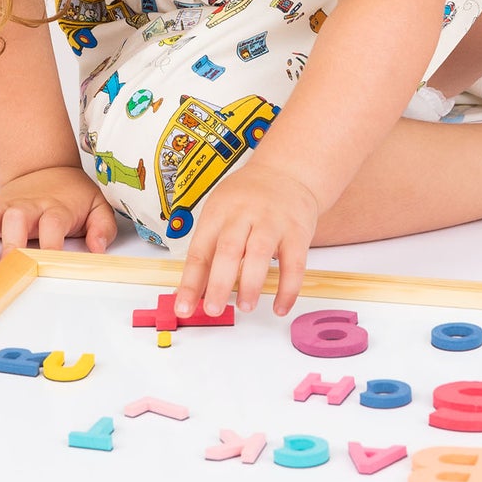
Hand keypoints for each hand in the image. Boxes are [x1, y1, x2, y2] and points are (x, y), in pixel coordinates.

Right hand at [0, 165, 116, 269]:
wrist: (48, 166)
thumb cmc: (72, 193)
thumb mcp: (97, 205)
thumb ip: (101, 227)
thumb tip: (99, 249)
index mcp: (55, 207)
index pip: (53, 223)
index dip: (51, 244)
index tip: (48, 263)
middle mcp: (27, 206)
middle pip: (16, 218)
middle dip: (12, 242)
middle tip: (11, 266)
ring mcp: (6, 207)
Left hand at [174, 162, 319, 319]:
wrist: (287, 171)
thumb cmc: (247, 198)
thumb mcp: (220, 212)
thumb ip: (208, 251)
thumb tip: (190, 293)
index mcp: (218, 212)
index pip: (200, 250)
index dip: (190, 282)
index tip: (184, 307)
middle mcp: (244, 214)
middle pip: (228, 249)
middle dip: (219, 283)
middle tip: (213, 309)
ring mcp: (272, 222)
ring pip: (260, 253)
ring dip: (251, 284)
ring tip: (245, 307)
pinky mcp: (298, 232)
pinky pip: (294, 264)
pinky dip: (288, 289)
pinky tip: (280, 307)